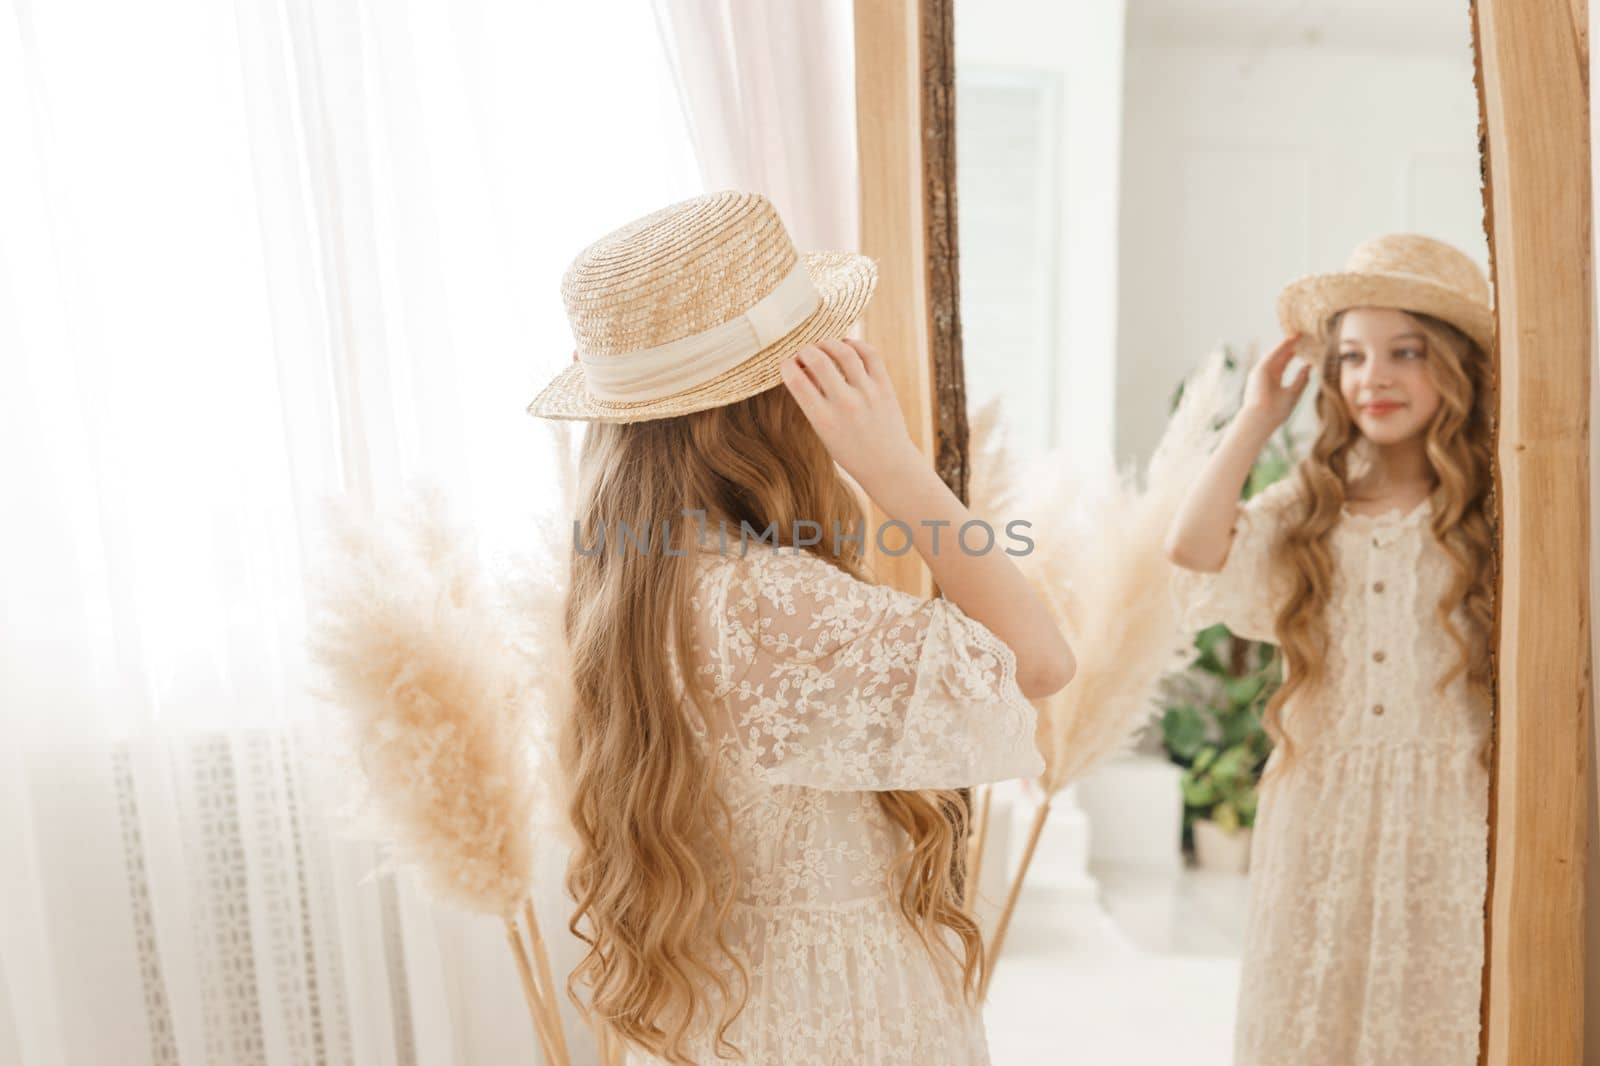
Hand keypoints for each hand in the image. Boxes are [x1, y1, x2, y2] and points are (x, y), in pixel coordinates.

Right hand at [779, 339, 923, 498]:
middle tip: (803, 353)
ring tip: (822, 346)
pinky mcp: (885, 387)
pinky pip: (870, 354)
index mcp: (824, 420)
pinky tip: (845, 346)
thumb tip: (800, 368)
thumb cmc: (850, 451)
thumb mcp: (823, 432)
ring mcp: (868, 393)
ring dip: (828, 343)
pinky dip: (854, 344)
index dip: (786, 366)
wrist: (888, 465)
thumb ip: (812, 402)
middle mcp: (845, 404)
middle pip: (818, 360)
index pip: (797, 381)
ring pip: (844, 351)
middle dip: (804, 350)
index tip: (786, 364)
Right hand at [1240, 334, 1310, 432]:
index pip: (1283, 364)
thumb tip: (1309, 366)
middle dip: (1289, 347)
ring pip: (1275, 354)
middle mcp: (1265, 375)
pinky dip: (1280, 348)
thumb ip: (1301, 379)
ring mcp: (1261, 372)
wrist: (1263, 419)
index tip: (1302, 347)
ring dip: (1285, 344)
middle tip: (1300, 336)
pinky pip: (1272, 355)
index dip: (1291, 355)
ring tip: (1297, 334)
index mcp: (1273, 382)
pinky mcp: (1259, 370)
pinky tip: (1290, 340)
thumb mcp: (1293, 393)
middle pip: (1278, 357)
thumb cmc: (1277, 411)